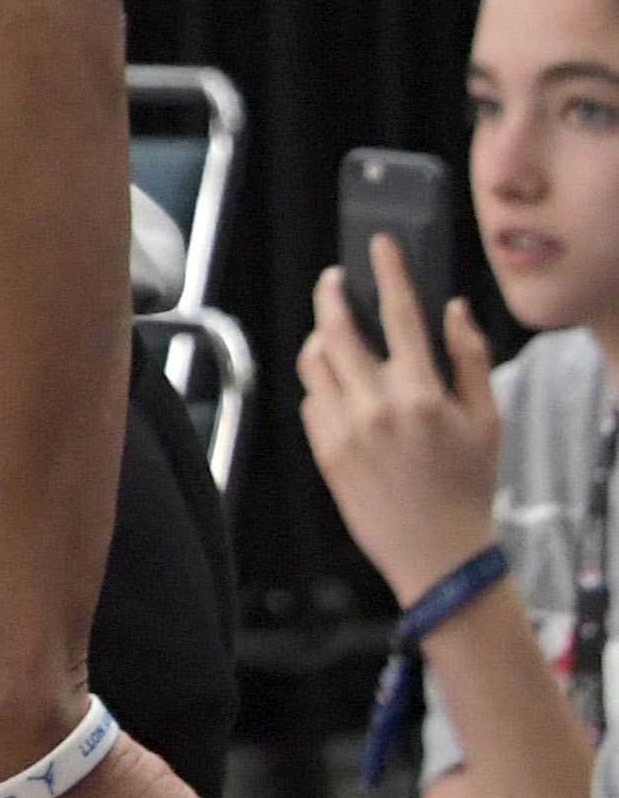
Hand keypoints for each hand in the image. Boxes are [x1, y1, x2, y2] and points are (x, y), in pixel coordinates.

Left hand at [299, 243, 502, 602]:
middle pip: (336, 328)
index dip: (388, 272)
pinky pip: (310, 397)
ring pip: (313, 360)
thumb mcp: (488, 422)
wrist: (437, 553)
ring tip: (334, 332)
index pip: (400, 315)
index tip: (379, 245)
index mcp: (421, 395)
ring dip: (320, 337)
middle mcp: (375, 406)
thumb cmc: (468, 485)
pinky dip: (320, 383)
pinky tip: (339, 386)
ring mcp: (342, 428)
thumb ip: (471, 359)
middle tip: (334, 280)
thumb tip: (453, 309)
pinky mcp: (321, 448)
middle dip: (332, 294)